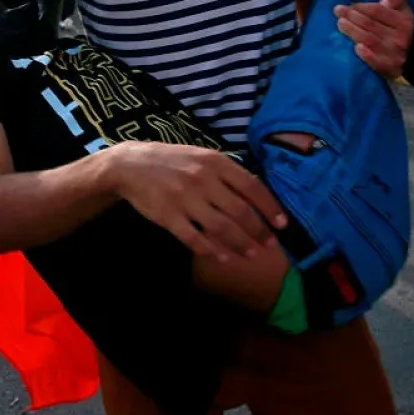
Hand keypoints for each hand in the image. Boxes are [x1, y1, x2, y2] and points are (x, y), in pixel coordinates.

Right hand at [108, 142, 286, 260]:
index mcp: (215, 162)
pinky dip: (211, 250)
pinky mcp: (168, 216)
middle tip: (270, 245)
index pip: (251, 187)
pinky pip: (195, 238)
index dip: (269, 208)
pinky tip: (223, 257)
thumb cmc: (173, 161)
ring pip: (220, 228)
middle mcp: (202, 180)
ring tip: (251, 254)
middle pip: (239, 212)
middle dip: (258, 232)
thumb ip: (227, 173)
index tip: (282, 225)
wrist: (131, 165)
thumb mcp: (202, 157)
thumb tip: (258, 193)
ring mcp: (184, 199)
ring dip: (240, 244)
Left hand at [335, 0, 413, 79]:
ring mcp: (396, 55)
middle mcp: (402, 38)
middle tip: (338, 11)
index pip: (377, 10)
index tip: (347, 6)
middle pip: (371, 24)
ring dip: (353, 31)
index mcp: (405, 21)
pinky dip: (366, 55)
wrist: (407, 58)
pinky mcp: (391, 69)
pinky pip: (377, 62)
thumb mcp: (400, 10)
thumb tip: (385, 1)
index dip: (360, 6)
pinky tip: (356, 48)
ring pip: (369, 40)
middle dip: (352, 16)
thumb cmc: (396, 28)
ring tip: (340, 23)